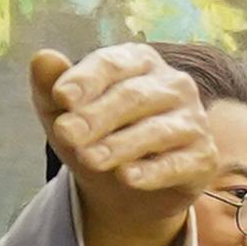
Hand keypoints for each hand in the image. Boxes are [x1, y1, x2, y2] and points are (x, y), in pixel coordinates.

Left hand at [34, 44, 215, 245]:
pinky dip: (152, 171)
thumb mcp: (63, 113)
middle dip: (97, 116)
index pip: (112, 64)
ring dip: (120, 145)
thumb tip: (43, 57)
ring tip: (89, 159)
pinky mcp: (204, 157)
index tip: (60, 98)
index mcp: (140, 62)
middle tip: (66, 135)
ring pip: (157, 130)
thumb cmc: (95, 136)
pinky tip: (127, 178)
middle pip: (134, 96)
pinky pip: (179, 163)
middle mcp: (174, 84)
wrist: (124, 188)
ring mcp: (194, 120)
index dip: (86, 79)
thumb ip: (50, 86)